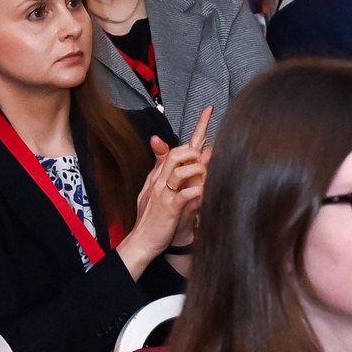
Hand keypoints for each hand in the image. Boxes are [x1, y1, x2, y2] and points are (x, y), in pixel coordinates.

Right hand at [118, 108, 211, 274]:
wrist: (141, 240)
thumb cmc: (151, 216)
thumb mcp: (154, 190)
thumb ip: (164, 168)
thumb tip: (171, 148)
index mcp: (160, 174)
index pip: (177, 146)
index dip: (196, 128)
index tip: (210, 110)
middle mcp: (161, 180)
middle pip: (179, 153)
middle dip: (197, 154)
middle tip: (207, 163)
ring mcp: (165, 193)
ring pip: (183, 170)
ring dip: (200, 172)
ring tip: (207, 180)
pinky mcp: (170, 208)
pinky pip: (188, 194)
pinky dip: (200, 192)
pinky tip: (207, 194)